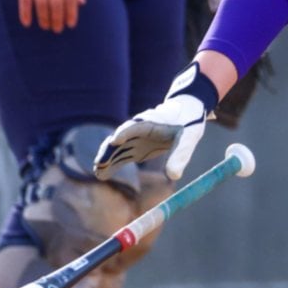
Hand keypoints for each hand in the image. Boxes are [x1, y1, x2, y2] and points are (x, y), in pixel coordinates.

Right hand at [9, 0, 84, 31]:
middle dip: (58, 19)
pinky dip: (26, 12)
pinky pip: (25, 0)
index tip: (70, 25)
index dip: (71, 13)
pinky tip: (27, 23)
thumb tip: (82, 2)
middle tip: (57, 30)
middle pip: (57, 4)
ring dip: (44, 18)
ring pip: (41, 4)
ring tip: (45, 27)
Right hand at [94, 64, 218, 180]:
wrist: (186, 112)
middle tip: (100, 163)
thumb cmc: (188, 122)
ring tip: (98, 173)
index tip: (116, 139)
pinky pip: (121, 156)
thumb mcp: (189, 138)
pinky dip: (112, 164)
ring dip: (107, 159)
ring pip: (117, 149)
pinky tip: (102, 174)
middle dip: (109, 150)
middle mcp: (138, 129)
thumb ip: (181, 155)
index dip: (125, 132)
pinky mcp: (136, 148)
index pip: (135, 126)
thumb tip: (174, 176)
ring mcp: (135, 139)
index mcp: (151, 121)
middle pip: (120, 139)